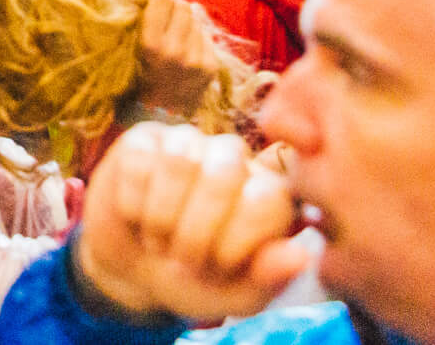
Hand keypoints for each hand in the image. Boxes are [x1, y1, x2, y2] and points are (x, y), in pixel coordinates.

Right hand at [73, 123, 308, 320]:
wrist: (137, 272)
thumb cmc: (197, 281)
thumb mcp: (237, 294)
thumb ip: (268, 277)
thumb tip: (300, 256)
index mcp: (267, 193)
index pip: (267, 198)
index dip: (238, 240)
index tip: (221, 268)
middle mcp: (233, 158)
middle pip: (223, 172)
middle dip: (196, 230)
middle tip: (185, 260)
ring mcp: (188, 143)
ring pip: (179, 161)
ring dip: (162, 216)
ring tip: (159, 240)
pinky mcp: (144, 140)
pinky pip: (140, 159)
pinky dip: (134, 201)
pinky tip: (136, 217)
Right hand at [134, 0, 220, 117]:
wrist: (159, 115)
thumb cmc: (138, 74)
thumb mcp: (133, 43)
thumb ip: (143, 9)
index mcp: (150, 44)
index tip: (157, 2)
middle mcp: (175, 52)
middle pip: (183, 5)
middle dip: (174, 8)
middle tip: (166, 22)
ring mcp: (196, 60)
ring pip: (196, 19)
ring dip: (186, 22)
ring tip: (176, 37)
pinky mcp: (211, 67)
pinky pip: (206, 35)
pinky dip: (196, 38)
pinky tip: (186, 49)